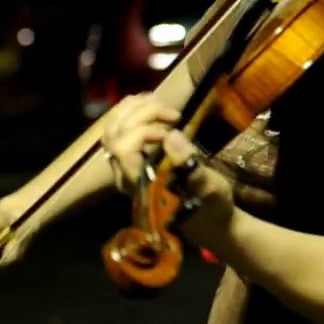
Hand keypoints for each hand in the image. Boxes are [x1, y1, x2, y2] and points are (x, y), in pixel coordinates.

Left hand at [101, 97, 234, 244]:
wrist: (209, 220)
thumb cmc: (211, 207)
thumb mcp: (210, 188)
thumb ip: (190, 166)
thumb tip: (172, 136)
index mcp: (141, 186)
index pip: (123, 149)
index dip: (143, 131)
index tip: (172, 130)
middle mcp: (125, 177)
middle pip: (114, 135)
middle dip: (140, 114)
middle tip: (172, 113)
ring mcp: (125, 168)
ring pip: (112, 129)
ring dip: (133, 109)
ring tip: (159, 102)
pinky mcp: (131, 159)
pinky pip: (118, 129)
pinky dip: (131, 112)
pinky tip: (150, 104)